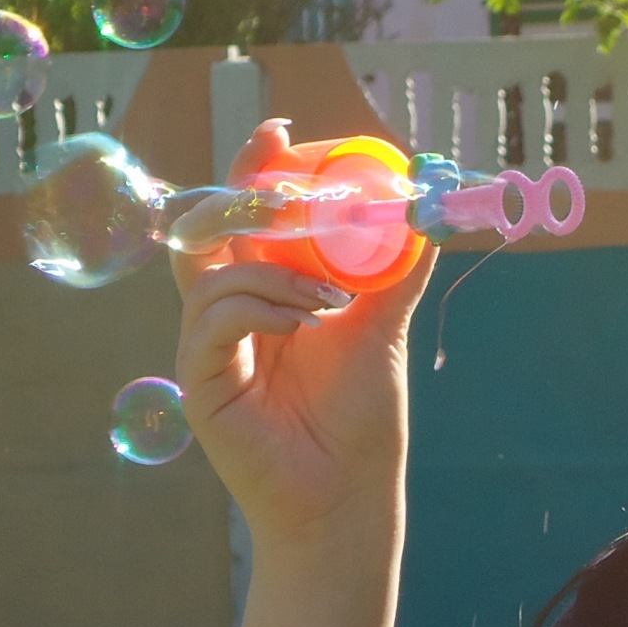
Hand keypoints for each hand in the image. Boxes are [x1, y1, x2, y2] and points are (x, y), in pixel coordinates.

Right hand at [170, 118, 436, 547]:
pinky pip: (212, 318)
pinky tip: (301, 326)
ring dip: (274, 270)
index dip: (256, 170)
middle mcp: (232, 311)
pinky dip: (258, 307)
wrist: (348, 494)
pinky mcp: (200, 380)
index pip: (248, 215)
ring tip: (329, 302)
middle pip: (210, 230)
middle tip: (281, 182)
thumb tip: (427, 208)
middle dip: (241, 194)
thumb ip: (396, 268)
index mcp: (269, 289)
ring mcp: (210, 345)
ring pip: (213, 271)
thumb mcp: (383, 325)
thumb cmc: (361, 417)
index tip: (280, 132)